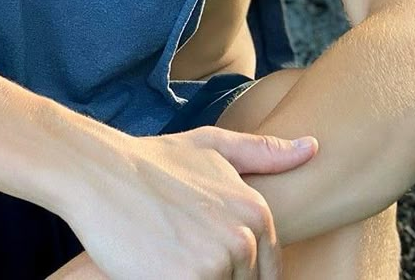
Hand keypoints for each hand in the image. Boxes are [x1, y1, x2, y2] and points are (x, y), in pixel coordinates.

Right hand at [67, 126, 317, 279]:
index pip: (264, 270)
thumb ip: (264, 153)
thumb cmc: (153, 162)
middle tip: (177, 246)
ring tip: (166, 252)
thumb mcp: (211, 146)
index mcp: (256, 212)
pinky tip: (155, 264)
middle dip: (211, 272)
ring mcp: (217, 264)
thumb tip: (313, 146)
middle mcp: (244, 239)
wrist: (101, 173)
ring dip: (192, 277)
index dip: (233, 268)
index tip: (199, 250)